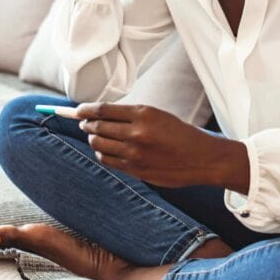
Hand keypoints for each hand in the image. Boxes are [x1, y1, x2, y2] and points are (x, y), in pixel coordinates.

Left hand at [75, 102, 231, 188]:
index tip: (78, 110)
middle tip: (84, 123)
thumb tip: (101, 114)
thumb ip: (130, 115)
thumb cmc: (180, 134)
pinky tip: (104, 150)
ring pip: (99, 145)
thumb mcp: (157, 114)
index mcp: (143, 115)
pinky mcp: (136, 170)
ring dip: (92, 139)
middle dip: (86, 124)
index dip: (86, 110)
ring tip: (94, 136)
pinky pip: (108, 160)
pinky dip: (101, 154)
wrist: (201, 159)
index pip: (103, 110)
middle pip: (97, 127)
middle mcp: (136, 134)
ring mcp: (135, 154)